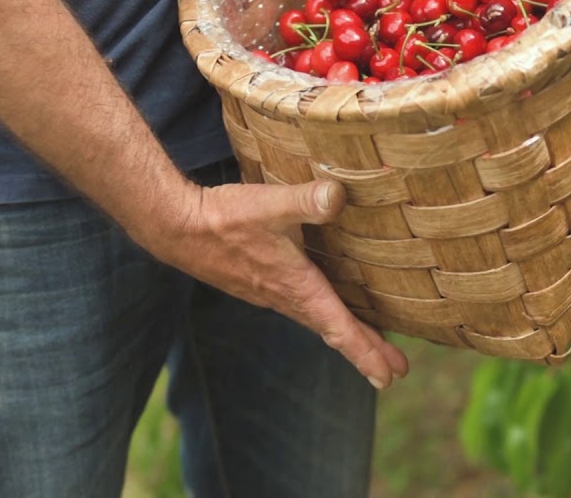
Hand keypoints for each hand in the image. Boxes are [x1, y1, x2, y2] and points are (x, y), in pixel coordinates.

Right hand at [142, 180, 408, 389]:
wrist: (175, 227)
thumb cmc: (224, 217)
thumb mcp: (269, 203)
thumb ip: (306, 200)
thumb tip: (338, 195)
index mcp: (296, 286)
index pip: (339, 327)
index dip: (367, 351)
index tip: (390, 375)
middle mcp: (286, 297)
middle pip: (333, 331)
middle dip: (366, 351)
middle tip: (395, 372)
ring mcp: (271, 294)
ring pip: (317, 321)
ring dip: (346, 336)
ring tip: (372, 347)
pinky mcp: (261, 284)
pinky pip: (302, 308)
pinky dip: (324, 316)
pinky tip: (326, 307)